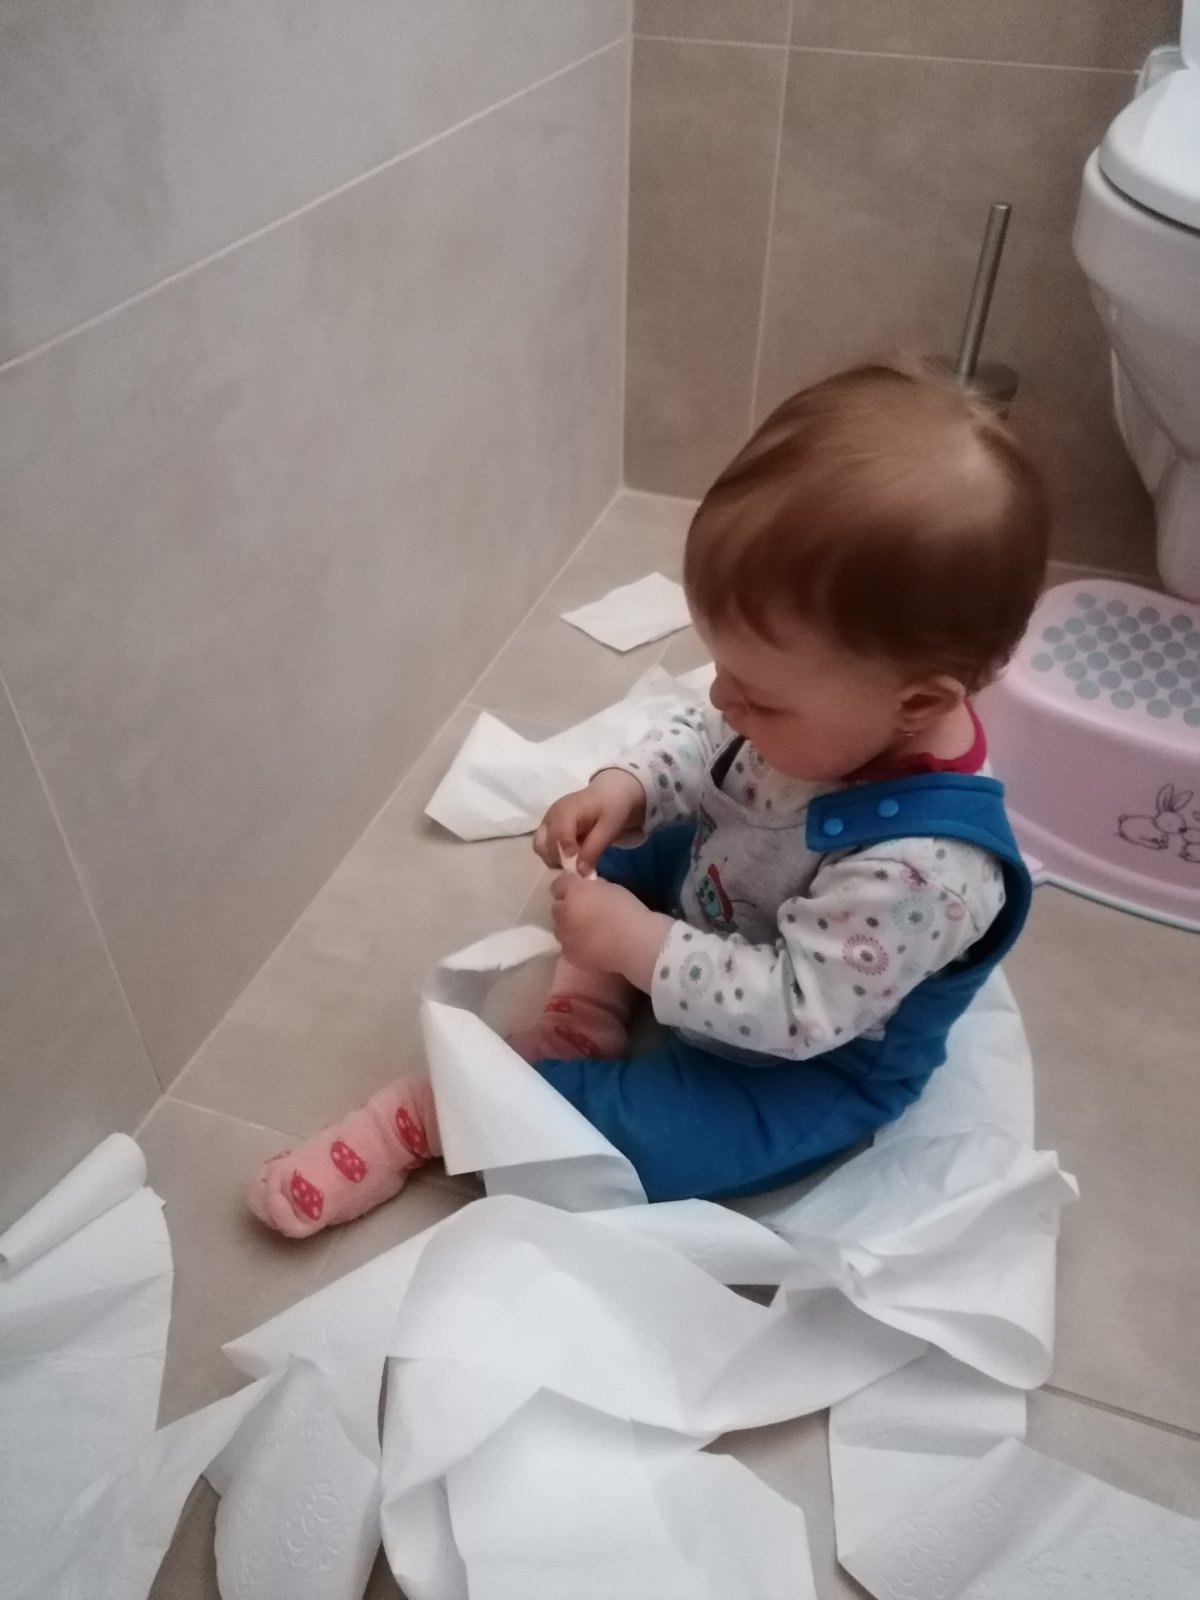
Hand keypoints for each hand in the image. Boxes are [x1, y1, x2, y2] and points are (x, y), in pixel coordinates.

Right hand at [534, 769, 645, 874]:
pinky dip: (553, 854)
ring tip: (574, 861)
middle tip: (579, 867)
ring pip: (539, 847)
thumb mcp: (608, 829)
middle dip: (559, 860)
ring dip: (554, 859)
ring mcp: (547, 821)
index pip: (557, 836)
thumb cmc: (611, 809)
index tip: (579, 869)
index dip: (565, 856)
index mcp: (566, 810)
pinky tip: (571, 855)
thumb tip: (580, 873)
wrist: (608, 794)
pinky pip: (543, 845)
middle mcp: (551, 815)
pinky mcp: (548, 827)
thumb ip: (593, 850)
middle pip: (543, 845)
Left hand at [550, 875, 672, 988]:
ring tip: (588, 931)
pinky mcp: (569, 954)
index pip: (558, 885)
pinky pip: (567, 946)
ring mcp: (564, 935)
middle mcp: (563, 912)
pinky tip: (592, 946)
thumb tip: (585, 890)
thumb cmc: (629, 911)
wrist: (636, 943)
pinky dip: (575, 944)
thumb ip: (591, 887)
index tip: (580, 892)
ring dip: (569, 927)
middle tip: (585, 912)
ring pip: (560, 928)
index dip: (569, 888)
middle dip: (567, 908)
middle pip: (556, 907)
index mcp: (574, 891)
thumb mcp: (610, 887)